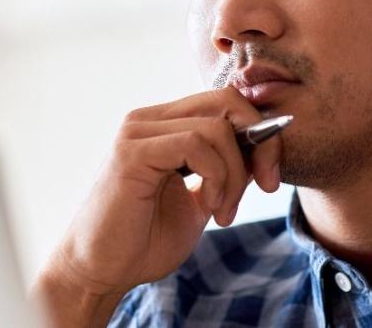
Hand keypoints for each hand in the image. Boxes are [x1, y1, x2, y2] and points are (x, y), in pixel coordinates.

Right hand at [32, 87, 282, 326]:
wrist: (101, 270)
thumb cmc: (145, 239)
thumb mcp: (200, 198)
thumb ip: (224, 169)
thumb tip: (262, 147)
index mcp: (164, 125)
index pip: (225, 101)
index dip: (259, 132)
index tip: (270, 177)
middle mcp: (149, 119)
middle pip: (226, 101)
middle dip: (260, 143)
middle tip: (266, 185)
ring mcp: (137, 132)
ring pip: (215, 127)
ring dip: (235, 174)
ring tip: (224, 212)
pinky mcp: (132, 152)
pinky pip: (194, 144)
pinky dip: (217, 176)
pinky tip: (211, 208)